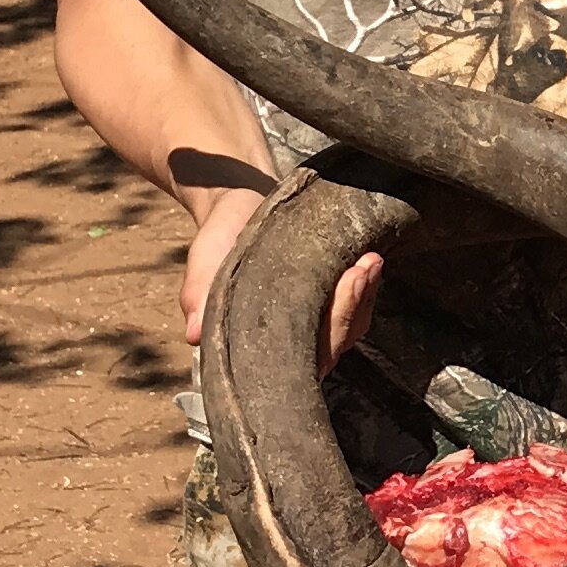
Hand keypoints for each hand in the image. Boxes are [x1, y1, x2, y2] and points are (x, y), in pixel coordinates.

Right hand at [180, 185, 384, 372]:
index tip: (346, 284)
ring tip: (371, 262)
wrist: (236, 208)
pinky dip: (365, 290)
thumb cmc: (218, 241)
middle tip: (364, 269)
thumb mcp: (204, 263)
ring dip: (365, 299)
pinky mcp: (327, 308)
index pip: (300, 358)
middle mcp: (288, 345)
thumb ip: (199, 296)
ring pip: (348, 331)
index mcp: (256, 348)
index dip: (329, 331)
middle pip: (332, 346)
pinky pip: (354, 311)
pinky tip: (371, 264)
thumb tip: (194, 335)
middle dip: (352, 309)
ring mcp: (311, 329)